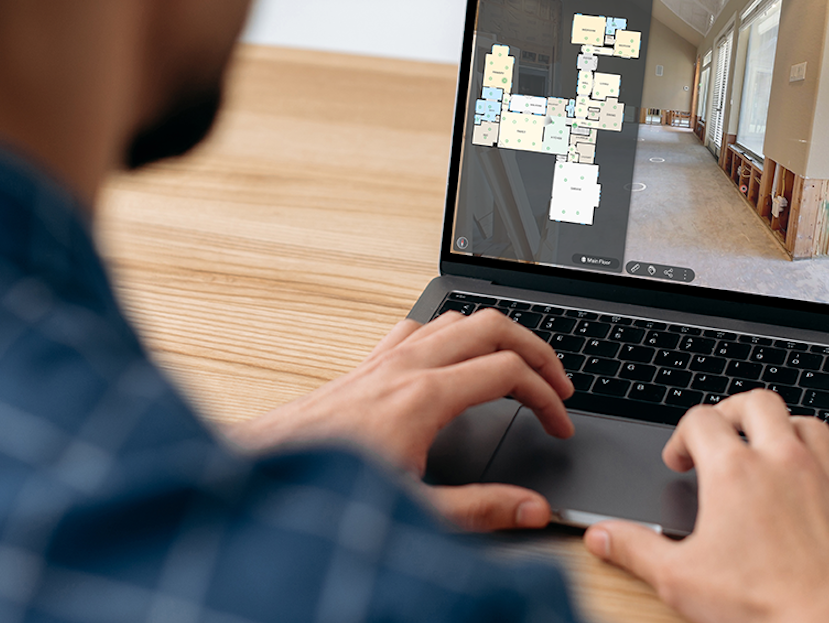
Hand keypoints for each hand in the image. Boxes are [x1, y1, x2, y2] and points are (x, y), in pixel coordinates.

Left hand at [226, 309, 574, 531]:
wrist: (270, 471)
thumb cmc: (332, 490)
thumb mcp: (415, 510)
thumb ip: (481, 510)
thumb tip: (532, 509)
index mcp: (425, 397)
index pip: (509, 373)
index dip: (546, 397)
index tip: (559, 424)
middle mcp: (406, 366)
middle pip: (492, 327)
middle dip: (536, 350)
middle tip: (557, 383)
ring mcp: (384, 360)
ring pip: (456, 319)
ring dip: (495, 337)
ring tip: (518, 367)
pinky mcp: (365, 364)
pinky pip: (417, 328)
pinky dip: (449, 333)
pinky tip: (452, 358)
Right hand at [583, 389, 828, 622]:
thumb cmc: (763, 605)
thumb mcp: (680, 579)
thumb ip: (635, 550)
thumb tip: (601, 536)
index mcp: (734, 472)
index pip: (701, 419)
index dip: (681, 437)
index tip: (679, 462)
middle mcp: (780, 462)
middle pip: (755, 403)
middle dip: (729, 413)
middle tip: (718, 439)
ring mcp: (820, 476)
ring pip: (801, 420)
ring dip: (777, 426)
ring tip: (762, 450)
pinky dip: (810, 457)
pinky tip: (798, 484)